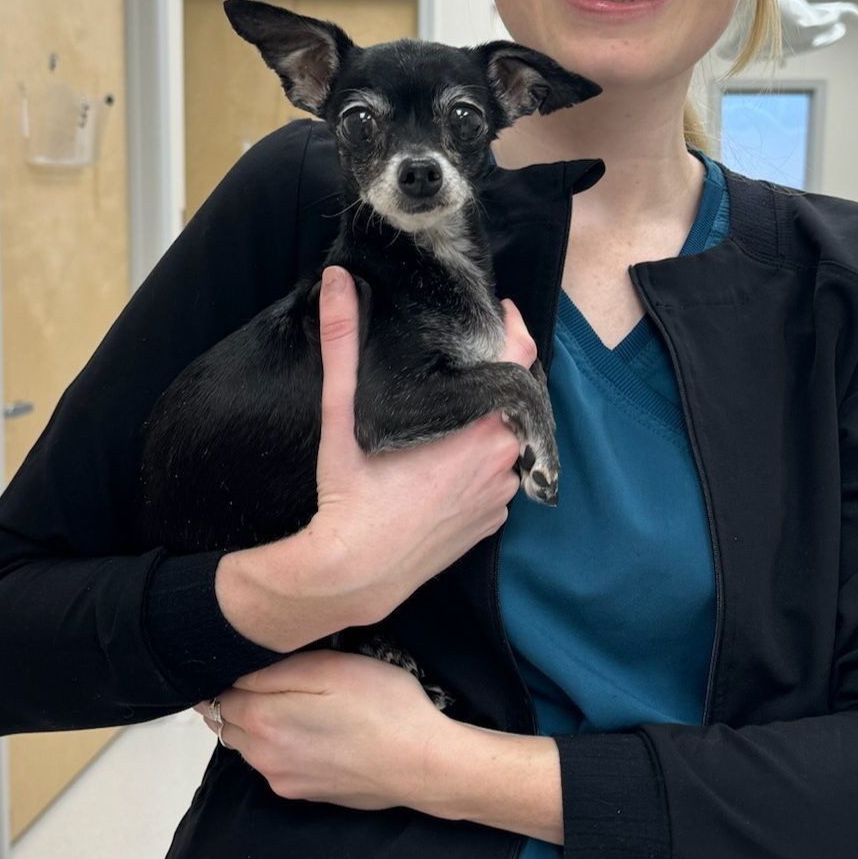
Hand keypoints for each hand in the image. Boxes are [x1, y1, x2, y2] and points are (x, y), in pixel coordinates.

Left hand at [193, 647, 453, 810]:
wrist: (424, 765)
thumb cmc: (382, 707)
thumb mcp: (329, 668)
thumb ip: (273, 671)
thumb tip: (234, 676)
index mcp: (262, 722)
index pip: (216, 695)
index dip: (231, 675)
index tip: (252, 661)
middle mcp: (262, 758)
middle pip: (229, 724)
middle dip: (241, 701)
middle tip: (277, 679)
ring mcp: (283, 781)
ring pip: (251, 747)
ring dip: (261, 726)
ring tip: (299, 705)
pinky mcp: (305, 795)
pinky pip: (277, 764)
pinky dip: (282, 747)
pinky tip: (317, 734)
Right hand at [297, 266, 538, 625]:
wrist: (354, 576)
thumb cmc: (350, 498)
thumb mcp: (342, 416)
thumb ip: (342, 344)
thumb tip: (338, 282)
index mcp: (482, 429)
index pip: (520, 360)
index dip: (512, 329)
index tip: (498, 312)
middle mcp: (503, 462)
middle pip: (513, 401)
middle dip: (492, 379)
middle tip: (460, 361)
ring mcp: (501, 497)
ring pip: (506, 442)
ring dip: (487, 425)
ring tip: (451, 411)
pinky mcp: (491, 524)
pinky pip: (497, 480)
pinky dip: (480, 465)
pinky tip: (446, 461)